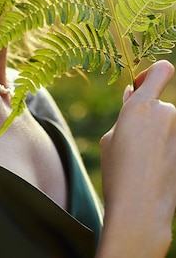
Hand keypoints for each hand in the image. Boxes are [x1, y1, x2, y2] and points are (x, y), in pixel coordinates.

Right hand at [99, 61, 175, 257]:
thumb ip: (126, 112)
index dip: (152, 74)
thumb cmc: (118, 173)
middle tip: (134, 141)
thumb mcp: (111, 138)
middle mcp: (167, 114)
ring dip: (159, 136)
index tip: (141, 86)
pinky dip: (165, 151)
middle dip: (149, 117)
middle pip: (161, 105)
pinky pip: (173, 142)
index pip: (162, 70)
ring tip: (144, 162)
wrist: (140, 210)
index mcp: (142, 105)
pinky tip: (154, 172)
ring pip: (169, 126)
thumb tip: (134, 95)